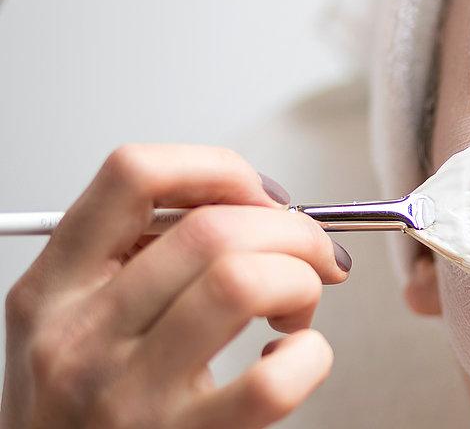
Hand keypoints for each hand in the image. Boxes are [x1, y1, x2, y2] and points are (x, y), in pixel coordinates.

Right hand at [2, 145, 351, 427]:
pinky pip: (273, 382)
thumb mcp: (71, 323)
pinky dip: (311, 357)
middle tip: (312, 256)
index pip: (135, 175)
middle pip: (213, 229)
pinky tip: (294, 359)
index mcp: (51, 289)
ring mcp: (129, 394)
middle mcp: (81, 335)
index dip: (220, 170)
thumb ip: (132, 258)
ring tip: (297, 307)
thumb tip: (245, 203)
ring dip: (301, 282)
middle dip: (293, 231)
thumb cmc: (79, 414)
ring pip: (244, 283)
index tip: (261, 198)